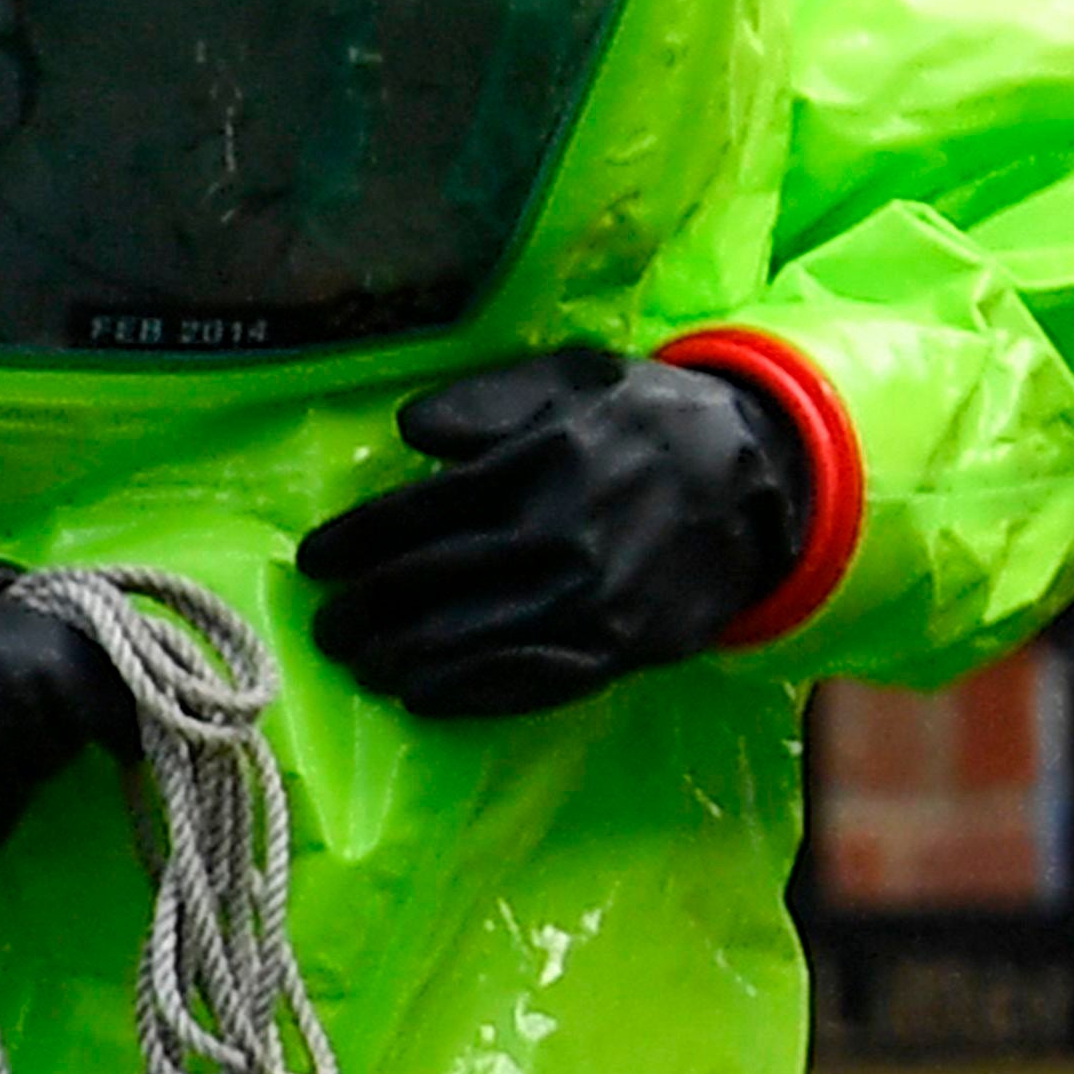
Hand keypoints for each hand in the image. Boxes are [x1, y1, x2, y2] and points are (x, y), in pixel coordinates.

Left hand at [296, 344, 806, 719]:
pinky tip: (424, 696)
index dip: (355, 541)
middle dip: (364, 608)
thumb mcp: (576, 376)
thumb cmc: (650, 419)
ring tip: (359, 664)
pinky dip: (467, 693)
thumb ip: (490, 399)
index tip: (314, 560)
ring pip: (469, 641)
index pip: (418, 514)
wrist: (759, 479)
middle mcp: (555, 538)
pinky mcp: (617, 647)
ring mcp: (587, 602)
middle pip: (431, 584)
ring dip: (401, 657)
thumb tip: (407, 429)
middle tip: (324, 623)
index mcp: (537, 464)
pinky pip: (527, 680)